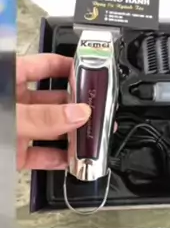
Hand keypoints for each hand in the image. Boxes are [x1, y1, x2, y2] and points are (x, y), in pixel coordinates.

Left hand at [16, 53, 90, 170]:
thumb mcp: (11, 114)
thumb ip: (43, 116)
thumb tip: (78, 113)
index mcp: (11, 79)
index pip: (46, 65)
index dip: (70, 67)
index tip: (94, 74)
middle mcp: (17, 103)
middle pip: (55, 102)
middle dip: (79, 108)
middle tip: (100, 114)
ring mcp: (17, 129)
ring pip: (52, 131)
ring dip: (73, 137)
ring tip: (93, 140)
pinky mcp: (15, 153)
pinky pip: (41, 156)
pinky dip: (59, 160)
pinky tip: (74, 162)